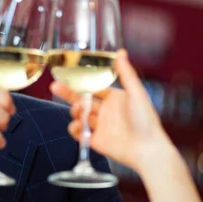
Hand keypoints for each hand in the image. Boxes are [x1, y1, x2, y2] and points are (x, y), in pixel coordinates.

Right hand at [50, 49, 175, 172]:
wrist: (147, 149)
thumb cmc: (146, 120)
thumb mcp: (136, 93)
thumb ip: (126, 73)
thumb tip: (120, 51)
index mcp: (115, 98)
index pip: (93, 87)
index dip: (81, 82)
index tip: (69, 76)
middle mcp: (106, 111)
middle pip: (82, 100)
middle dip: (69, 94)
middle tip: (56, 86)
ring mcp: (100, 126)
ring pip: (80, 115)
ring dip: (75, 111)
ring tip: (78, 110)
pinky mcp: (96, 141)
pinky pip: (80, 133)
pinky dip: (75, 128)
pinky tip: (77, 125)